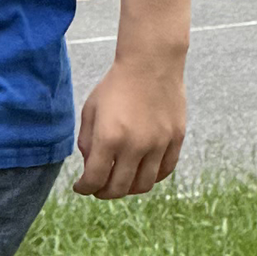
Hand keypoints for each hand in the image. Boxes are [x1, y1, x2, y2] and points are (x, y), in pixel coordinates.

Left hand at [74, 55, 186, 199]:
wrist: (151, 63)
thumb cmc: (116, 85)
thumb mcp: (91, 110)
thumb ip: (86, 142)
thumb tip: (90, 166)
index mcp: (109, 138)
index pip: (94, 180)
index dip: (84, 188)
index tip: (81, 186)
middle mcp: (135, 146)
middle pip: (118, 188)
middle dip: (103, 192)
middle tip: (99, 188)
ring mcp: (158, 144)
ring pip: (143, 185)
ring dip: (128, 189)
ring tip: (121, 181)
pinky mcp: (175, 140)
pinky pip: (164, 171)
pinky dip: (151, 177)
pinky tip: (141, 171)